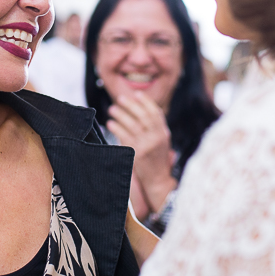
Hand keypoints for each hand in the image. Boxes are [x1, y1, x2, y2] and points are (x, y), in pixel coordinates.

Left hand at [108, 94, 176, 210]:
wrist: (157, 181)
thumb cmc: (157, 160)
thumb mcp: (161, 142)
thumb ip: (154, 128)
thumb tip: (141, 110)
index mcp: (164, 133)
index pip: (156, 112)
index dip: (146, 101)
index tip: (136, 94)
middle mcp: (157, 137)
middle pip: (143, 115)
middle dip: (131, 105)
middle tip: (120, 98)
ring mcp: (147, 145)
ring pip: (132, 124)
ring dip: (121, 114)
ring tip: (112, 109)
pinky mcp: (137, 153)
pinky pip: (124, 135)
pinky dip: (116, 127)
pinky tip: (110, 124)